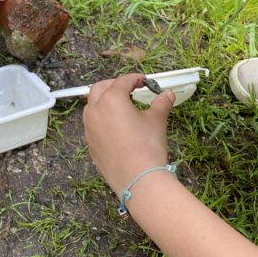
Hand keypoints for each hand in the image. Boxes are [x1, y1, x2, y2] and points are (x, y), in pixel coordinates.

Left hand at [83, 74, 174, 196]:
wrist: (137, 178)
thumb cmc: (147, 145)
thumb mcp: (157, 120)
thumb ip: (161, 104)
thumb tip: (168, 94)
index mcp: (111, 100)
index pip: (122, 81)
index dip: (134, 79)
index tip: (144, 81)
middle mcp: (95, 110)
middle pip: (100, 88)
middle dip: (114, 85)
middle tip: (129, 89)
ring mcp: (89, 127)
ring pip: (91, 105)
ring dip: (103, 100)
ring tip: (120, 105)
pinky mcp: (89, 143)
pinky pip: (91, 124)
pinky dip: (100, 118)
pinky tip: (114, 126)